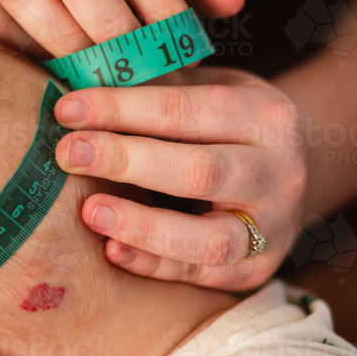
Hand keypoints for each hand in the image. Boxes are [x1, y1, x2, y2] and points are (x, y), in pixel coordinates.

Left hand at [54, 67, 307, 289]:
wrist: (289, 182)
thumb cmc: (226, 131)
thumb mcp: (209, 95)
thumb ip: (159, 91)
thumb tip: (80, 82)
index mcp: (267, 117)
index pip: (187, 110)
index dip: (122, 108)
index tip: (67, 109)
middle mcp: (279, 173)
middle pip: (199, 171)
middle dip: (126, 161)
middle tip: (67, 155)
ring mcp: (271, 229)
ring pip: (209, 238)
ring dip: (143, 225)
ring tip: (90, 212)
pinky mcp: (253, 272)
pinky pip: (197, 273)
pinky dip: (151, 263)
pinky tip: (110, 249)